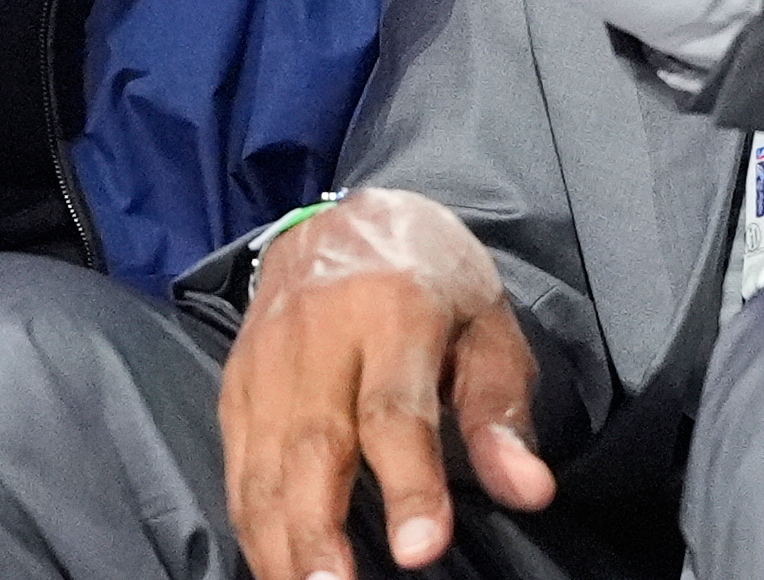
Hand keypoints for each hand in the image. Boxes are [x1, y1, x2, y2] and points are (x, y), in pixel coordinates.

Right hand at [222, 189, 553, 578]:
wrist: (344, 219)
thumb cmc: (431, 277)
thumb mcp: (487, 322)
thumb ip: (500, 410)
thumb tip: (527, 490)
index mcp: (394, 309)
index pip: (396, 410)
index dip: (409, 485)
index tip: (420, 549)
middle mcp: (319, 332)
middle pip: (314, 443)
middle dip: (320, 529)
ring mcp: (267, 357)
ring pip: (264, 461)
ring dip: (279, 540)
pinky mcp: (236, 381)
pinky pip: (238, 461)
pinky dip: (251, 521)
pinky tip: (274, 565)